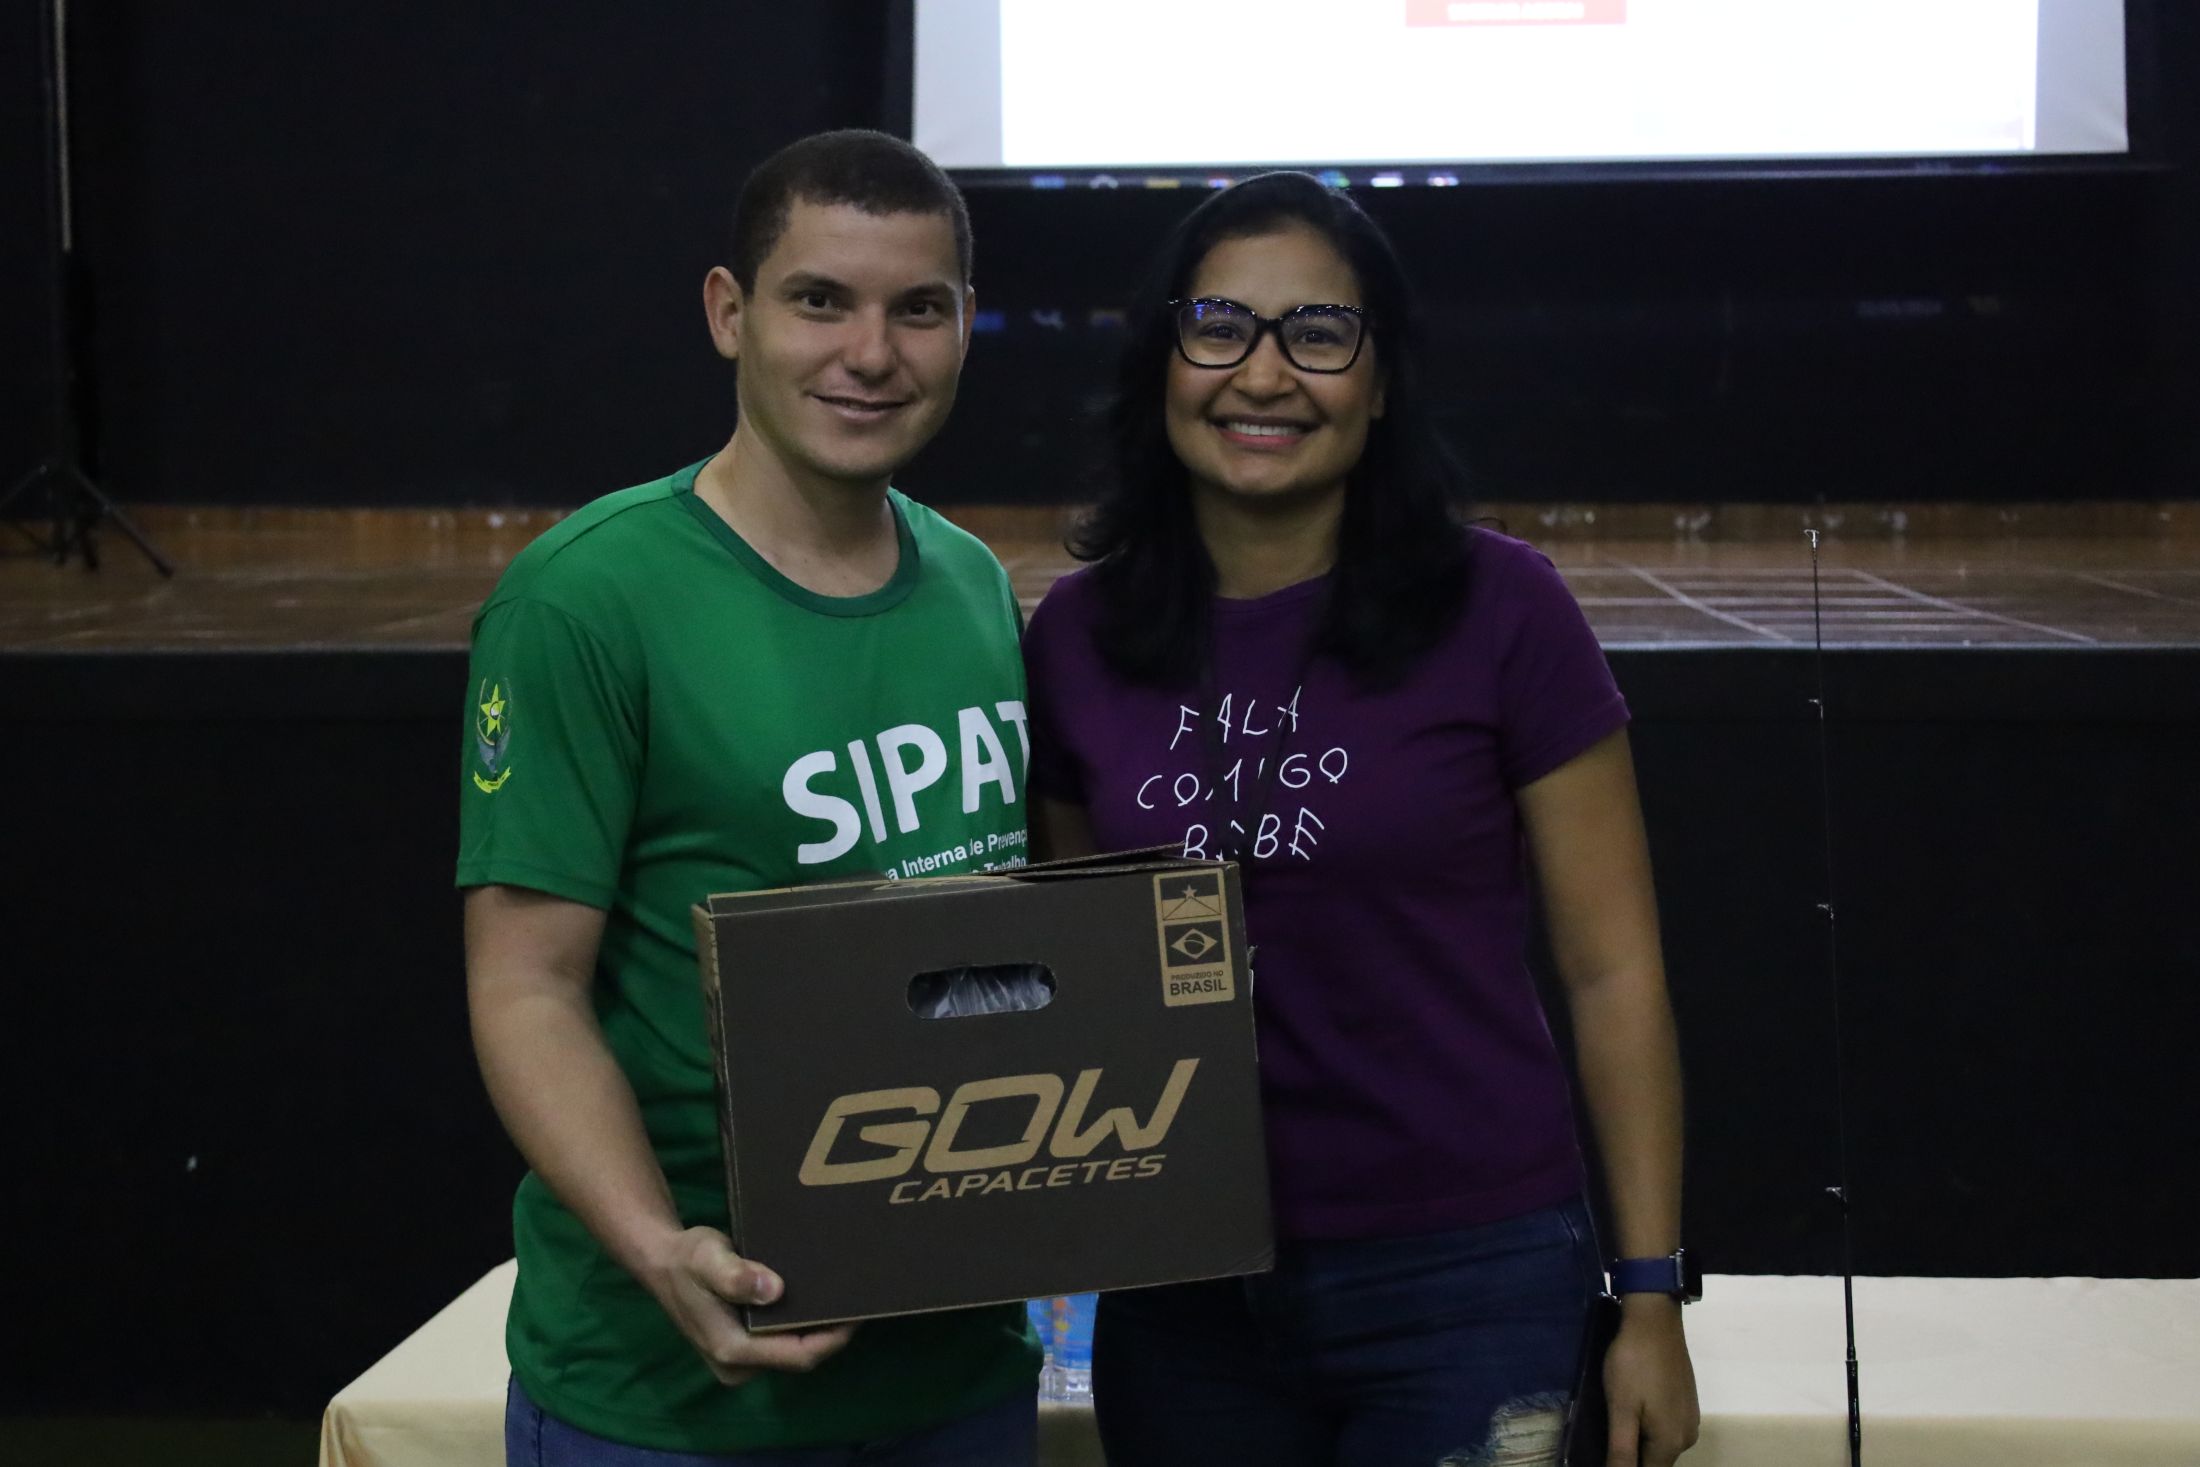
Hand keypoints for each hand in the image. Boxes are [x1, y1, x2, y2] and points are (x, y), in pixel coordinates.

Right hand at [640, 1226, 856, 1385]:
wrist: (663, 1262)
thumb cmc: (686, 1258)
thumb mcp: (707, 1257)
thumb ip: (735, 1275)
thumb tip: (774, 1291)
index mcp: (732, 1350)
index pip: (799, 1355)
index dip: (833, 1339)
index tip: (859, 1313)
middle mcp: (738, 1365)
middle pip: (799, 1356)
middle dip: (831, 1333)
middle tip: (859, 1298)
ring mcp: (740, 1360)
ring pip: (793, 1350)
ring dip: (818, 1329)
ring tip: (844, 1297)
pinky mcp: (743, 1349)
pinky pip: (782, 1342)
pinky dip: (802, 1325)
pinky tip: (819, 1301)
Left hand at [1603, 1298, 1699, 1466]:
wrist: (1655, 1320)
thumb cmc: (1633, 1364)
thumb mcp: (1621, 1409)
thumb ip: (1621, 1450)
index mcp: (1672, 1442)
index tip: (1607, 1450)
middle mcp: (1687, 1436)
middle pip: (1655, 1461)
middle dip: (1631, 1456)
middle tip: (1607, 1433)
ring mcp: (1689, 1418)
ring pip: (1660, 1444)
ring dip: (1639, 1441)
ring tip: (1615, 1422)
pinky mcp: (1686, 1401)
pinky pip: (1666, 1426)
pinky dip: (1648, 1426)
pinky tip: (1631, 1409)